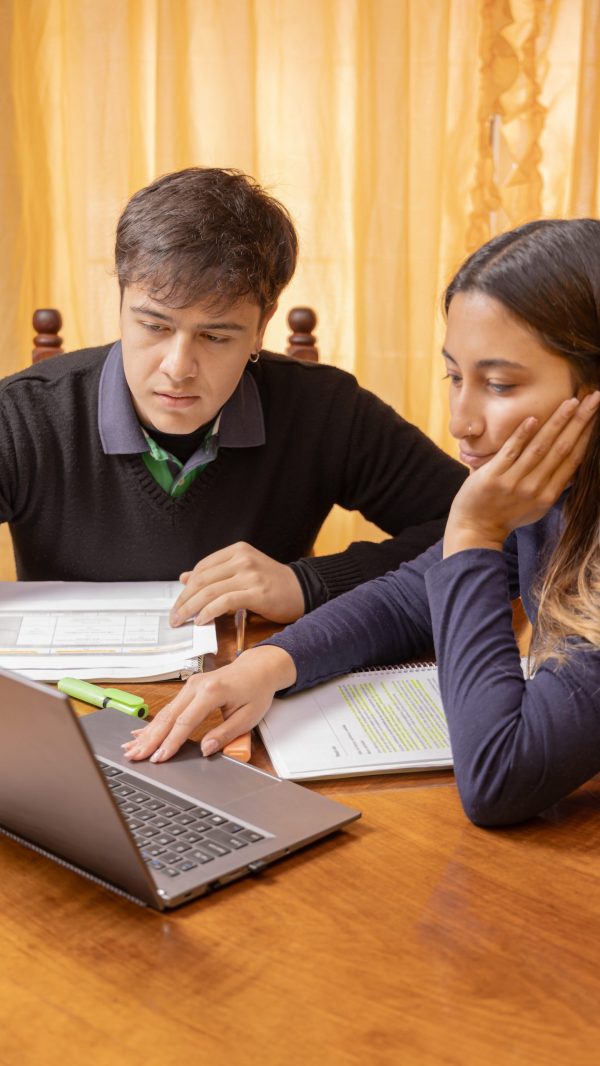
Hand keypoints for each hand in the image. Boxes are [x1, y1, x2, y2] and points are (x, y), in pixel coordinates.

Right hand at [122, 645, 296, 762]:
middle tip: (135, 756)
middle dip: (150, 739)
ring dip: (148, 732)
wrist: (257, 669)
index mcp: (212, 691)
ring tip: (131, 748)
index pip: (185, 721)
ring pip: (165, 712)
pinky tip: (140, 733)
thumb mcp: (248, 717)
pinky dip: (154, 723)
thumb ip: (225, 734)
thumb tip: (205, 749)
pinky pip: (169, 708)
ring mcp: (190, 685)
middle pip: (168, 716)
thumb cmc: (255, 691)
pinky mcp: (188, 688)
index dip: (171, 742)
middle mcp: (196, 685)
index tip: (160, 758)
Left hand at [170, 542, 304, 624]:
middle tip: (174, 616)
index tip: (178, 603)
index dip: (186, 588)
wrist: (303, 590)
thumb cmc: (273, 583)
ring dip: (191, 608)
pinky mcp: (257, 592)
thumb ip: (216, 573)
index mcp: (237, 551)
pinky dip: (209, 612)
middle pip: (202, 580)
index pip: (202, 568)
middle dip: (184, 600)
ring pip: (209, 591)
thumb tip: (185, 577)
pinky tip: (202, 620)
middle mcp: (242, 559)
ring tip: (183, 621)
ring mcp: (250, 575)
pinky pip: (225, 602)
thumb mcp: (243, 571)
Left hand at [444, 391, 599, 556]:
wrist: (476, 529)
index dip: (586, 435)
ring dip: (557, 422)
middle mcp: (535, 488)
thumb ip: (552, 484)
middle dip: (580, 422)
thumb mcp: (536, 506)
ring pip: (540, 447)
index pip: (573, 459)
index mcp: (549, 494)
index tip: (595, 414)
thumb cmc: (506, 514)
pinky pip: (510, 452)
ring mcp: (514, 482)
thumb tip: (571, 462)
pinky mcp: (493, 477)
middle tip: (593, 398)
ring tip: (571, 402)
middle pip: (562, 449)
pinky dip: (522, 435)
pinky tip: (533, 418)